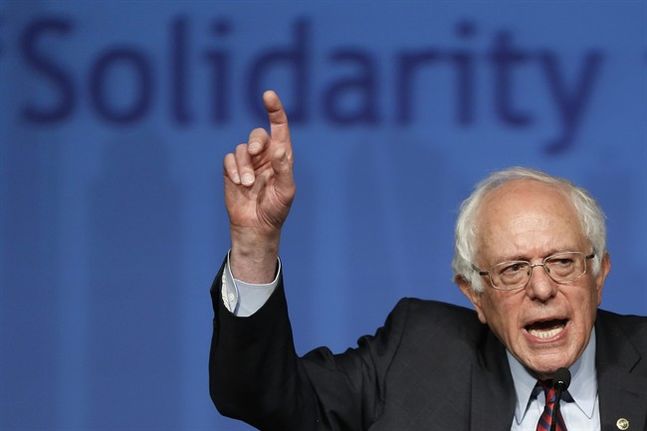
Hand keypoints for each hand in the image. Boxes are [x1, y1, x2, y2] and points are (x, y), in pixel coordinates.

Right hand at [223, 91, 294, 281]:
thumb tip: (278, 149)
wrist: (256, 226)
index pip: (279, 127)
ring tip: (248, 184)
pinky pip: (229, 158)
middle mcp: (264, 155)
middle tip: (255, 152)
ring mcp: (248, 162)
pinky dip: (233, 169)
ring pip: (241, 149)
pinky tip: (239, 183)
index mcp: (282, 156)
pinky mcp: (232, 170)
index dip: (275, 109)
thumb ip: (283, 169)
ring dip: (244, 165)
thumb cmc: (276, 209)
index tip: (268, 95)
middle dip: (255, 141)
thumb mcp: (286, 191)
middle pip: (257, 134)